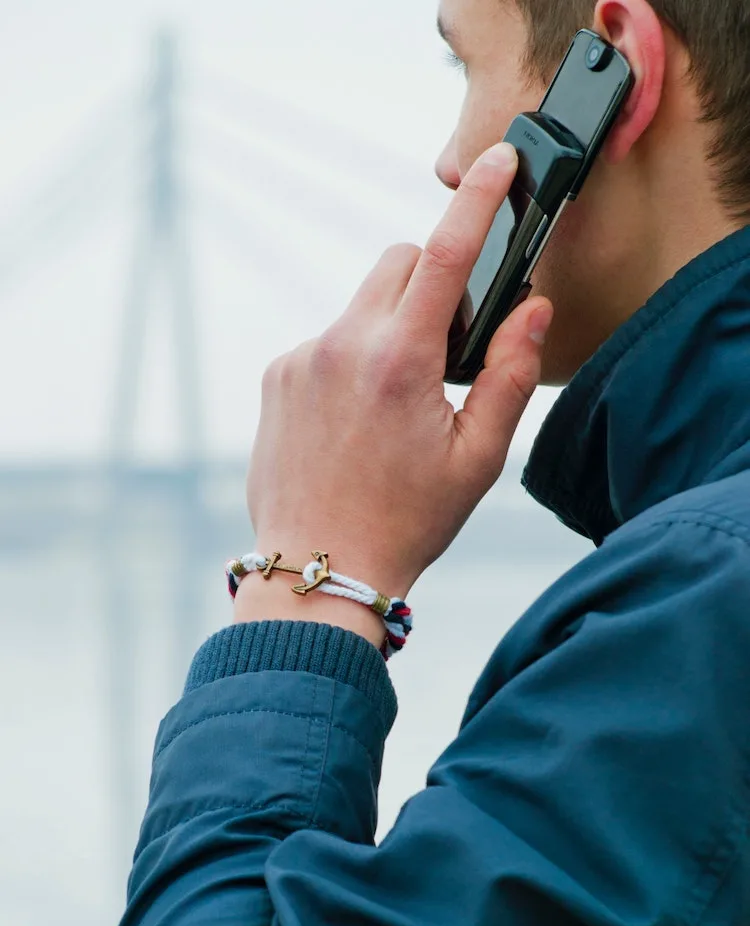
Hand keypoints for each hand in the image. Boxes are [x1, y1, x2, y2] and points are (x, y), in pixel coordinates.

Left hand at [246, 142, 552, 602]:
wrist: (320, 567)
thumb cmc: (406, 521)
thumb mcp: (478, 458)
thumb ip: (508, 374)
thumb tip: (531, 308)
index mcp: (400, 362)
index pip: (445, 254)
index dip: (479, 199)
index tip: (499, 160)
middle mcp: (342, 345)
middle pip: (398, 263)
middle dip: (431, 281)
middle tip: (446, 349)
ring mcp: (301, 359)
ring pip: (362, 305)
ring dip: (389, 327)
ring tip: (393, 403)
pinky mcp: (276, 377)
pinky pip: (326, 340)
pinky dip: (350, 357)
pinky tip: (354, 419)